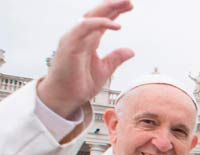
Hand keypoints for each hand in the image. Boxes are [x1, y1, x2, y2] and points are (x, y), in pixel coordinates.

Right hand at [37, 1, 134, 119]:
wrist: (65, 97)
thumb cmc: (79, 83)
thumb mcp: (104, 70)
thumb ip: (116, 58)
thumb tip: (131, 51)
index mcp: (89, 41)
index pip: (103, 21)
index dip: (115, 12)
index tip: (130, 6)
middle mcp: (81, 36)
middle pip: (97, 15)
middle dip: (113, 5)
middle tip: (130, 1)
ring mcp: (74, 39)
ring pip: (90, 17)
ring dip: (107, 9)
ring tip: (123, 4)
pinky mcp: (70, 44)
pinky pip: (84, 28)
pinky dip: (99, 23)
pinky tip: (115, 25)